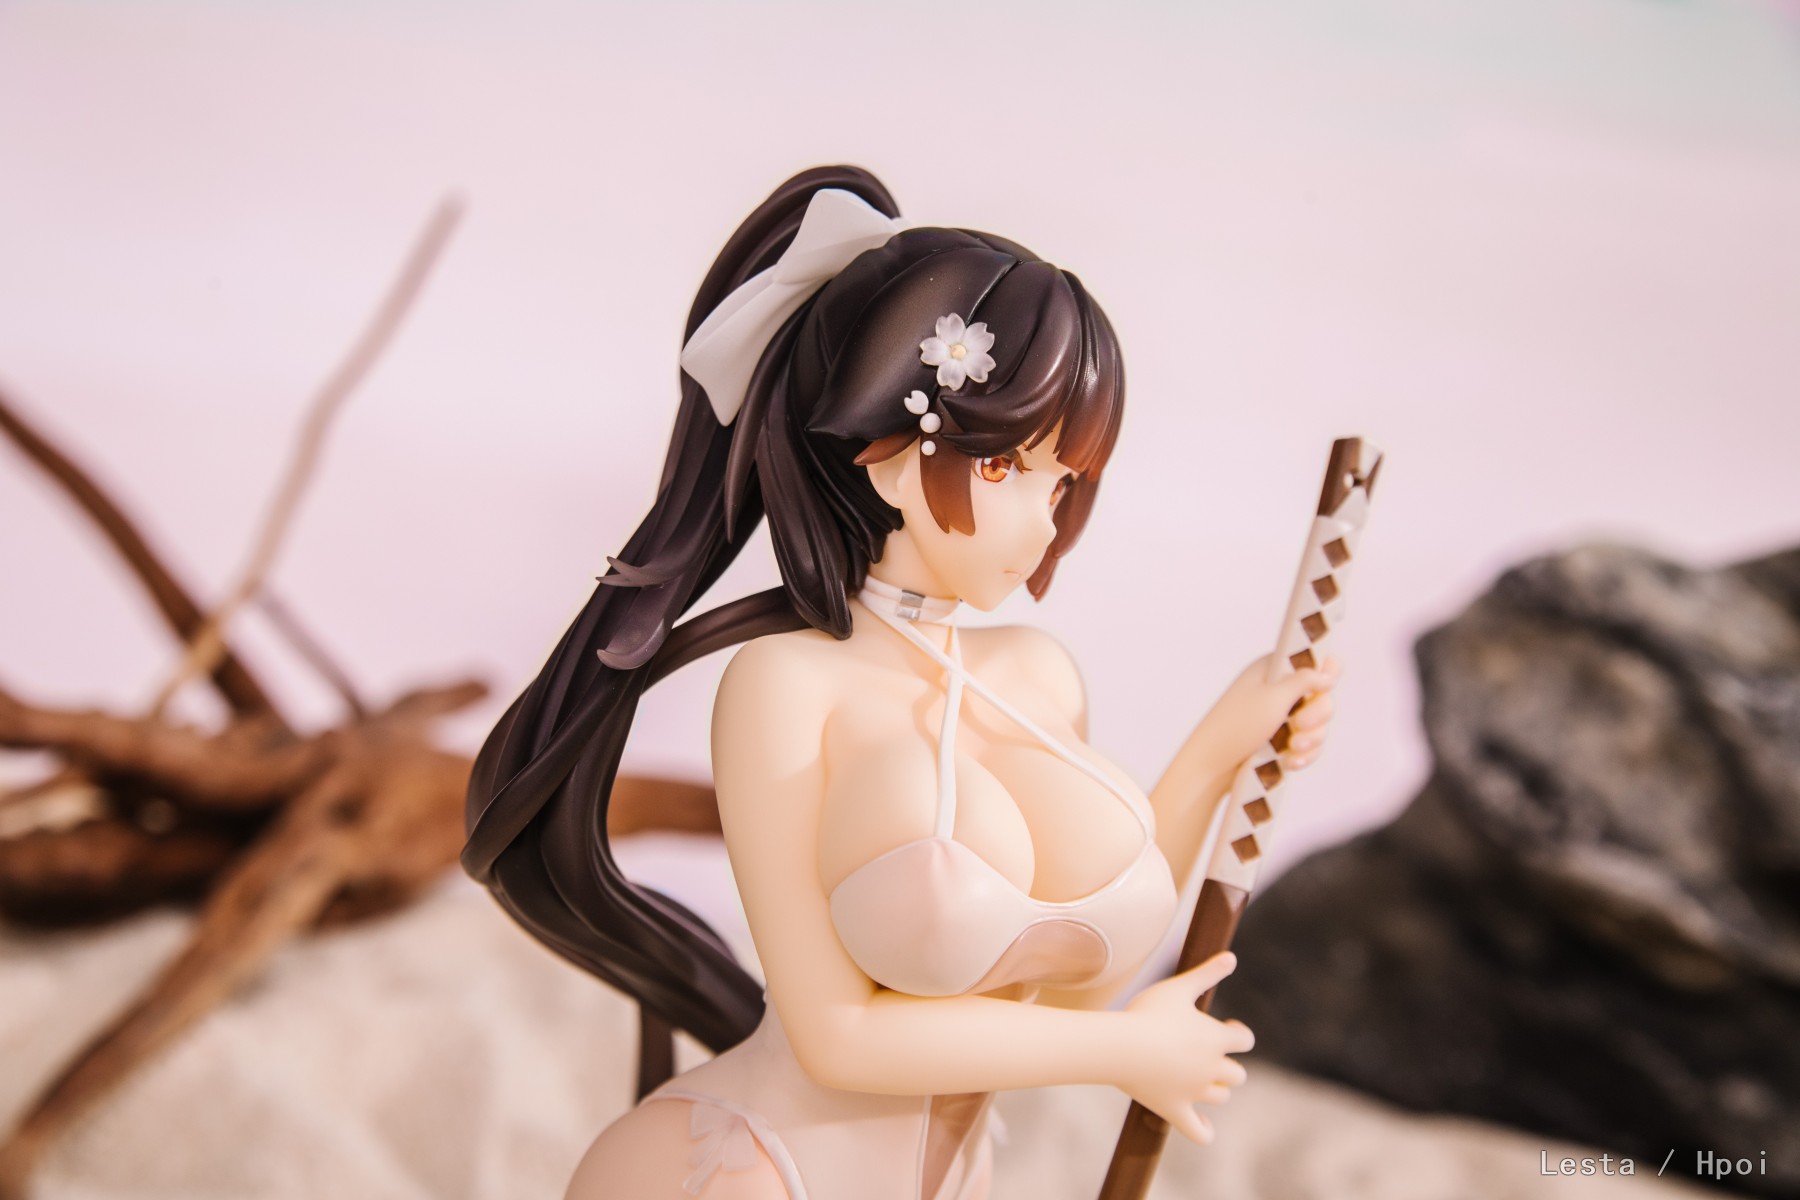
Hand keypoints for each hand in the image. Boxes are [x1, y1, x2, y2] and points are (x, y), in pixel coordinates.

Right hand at [1117, 952, 1254, 1144]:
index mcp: (1217, 1039)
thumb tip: (1232, 956)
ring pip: (1221, 1096)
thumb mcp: (1179, 987)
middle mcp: (1212, 1068)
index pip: (1245, 1040)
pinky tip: (1203, 1125)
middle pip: (1237, 1074)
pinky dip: (1204, 1131)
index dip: (1238, 1033)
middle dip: (1227, 1064)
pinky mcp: (1174, 1110)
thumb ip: (1207, 973)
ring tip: (1196, 1077)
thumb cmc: (1148, 1012)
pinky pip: (1198, 1131)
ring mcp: (1194, 1092)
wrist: (1119, 1045)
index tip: (1225, 1026)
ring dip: (1215, 1089)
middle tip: (1206, 1053)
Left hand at [1209, 652, 1339, 772]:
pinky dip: (1304, 754)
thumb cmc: (1236, 726)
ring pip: (1318, 724)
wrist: (1212, 766)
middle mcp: (1279, 689)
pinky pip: (1309, 744)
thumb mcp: (1273, 697)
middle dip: (1317, 713)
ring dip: (1311, 739)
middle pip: (1322, 695)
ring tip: (1292, 749)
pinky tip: (1291, 762)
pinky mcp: (1283, 740)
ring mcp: (1282, 716)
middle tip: (1299, 724)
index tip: (1327, 685)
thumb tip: (1327, 674)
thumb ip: (1304, 681)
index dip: (1326, 670)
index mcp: (1273, 669)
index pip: (1311, 659)